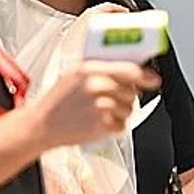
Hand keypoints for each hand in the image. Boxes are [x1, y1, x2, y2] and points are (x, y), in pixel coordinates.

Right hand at [35, 61, 157, 148]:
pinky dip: (114, 126)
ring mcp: (98, 106)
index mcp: (89, 69)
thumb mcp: (74, 74)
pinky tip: (99, 122)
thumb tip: (128, 67)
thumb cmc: (58, 101)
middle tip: (116, 99)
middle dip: (128, 96)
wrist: (41, 126)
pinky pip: (122, 125)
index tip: (153, 79)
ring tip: (101, 112)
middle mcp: (95, 85)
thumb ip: (100, 68)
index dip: (144, 75)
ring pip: (129, 108)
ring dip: (121, 112)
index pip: (128, 69)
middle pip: (131, 90)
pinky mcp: (100, 125)